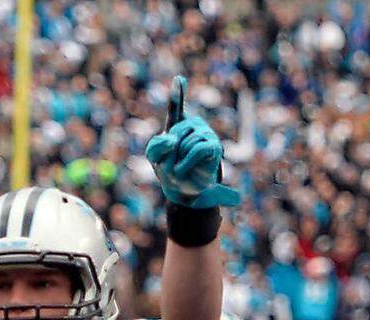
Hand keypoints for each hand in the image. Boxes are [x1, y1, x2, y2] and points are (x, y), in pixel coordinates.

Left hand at [145, 77, 238, 209]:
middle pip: (174, 134)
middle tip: (170, 168)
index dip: (177, 95)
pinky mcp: (214, 146)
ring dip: (177, 162)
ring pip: (185, 144)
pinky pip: (197, 149)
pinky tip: (182, 171)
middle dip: (167, 155)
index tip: (178, 79)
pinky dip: (187, 163)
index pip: (176, 108)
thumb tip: (172, 140)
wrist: (183, 190)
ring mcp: (206, 133)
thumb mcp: (155, 158)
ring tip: (179, 171)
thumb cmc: (171, 170)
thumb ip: (156, 145)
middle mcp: (194, 124)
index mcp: (178, 124)